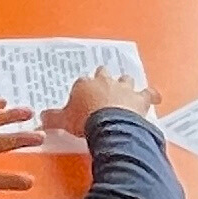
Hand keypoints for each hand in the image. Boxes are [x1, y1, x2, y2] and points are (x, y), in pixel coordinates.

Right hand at [42, 69, 159, 138]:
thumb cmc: (86, 121)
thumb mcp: (64, 121)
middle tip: (103, 85)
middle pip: (103, 74)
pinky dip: (152, 95)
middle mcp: (104, 82)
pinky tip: (156, 96)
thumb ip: (53, 119)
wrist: (109, 125)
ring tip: (126, 88)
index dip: (82, 90)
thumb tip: (41, 119)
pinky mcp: (139, 98)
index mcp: (85, 84)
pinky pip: (148, 93)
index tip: (82, 97)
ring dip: (126, 84)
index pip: (81, 82)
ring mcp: (123, 89)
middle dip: (103, 79)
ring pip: (125, 79)